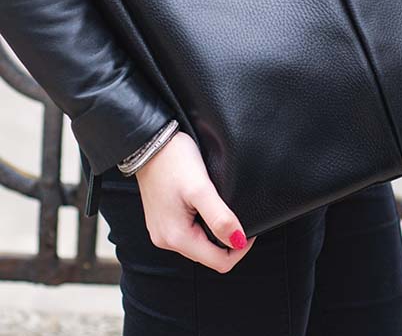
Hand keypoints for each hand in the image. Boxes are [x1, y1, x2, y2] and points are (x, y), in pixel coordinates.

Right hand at [135, 130, 255, 272]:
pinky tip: (206, 206)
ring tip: (221, 208)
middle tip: (237, 215)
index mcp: (176, 237)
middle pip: (209, 256)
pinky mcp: (163, 220)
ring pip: (199, 244)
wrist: (149, 142)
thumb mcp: (201, 188)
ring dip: (214, 232)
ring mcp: (162, 231)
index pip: (219, 262)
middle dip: (227, 241)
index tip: (249, 228)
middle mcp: (166, 240)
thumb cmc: (173, 161)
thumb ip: (220, 217)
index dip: (240, 248)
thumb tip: (238, 241)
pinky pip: (188, 232)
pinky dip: (202, 224)